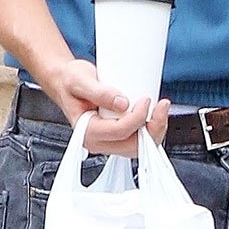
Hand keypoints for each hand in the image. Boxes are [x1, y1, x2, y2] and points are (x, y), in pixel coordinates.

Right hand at [39, 58, 169, 156]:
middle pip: (133, 146)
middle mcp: (98, 141)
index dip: (137, 117)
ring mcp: (108, 140)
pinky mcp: (117, 135)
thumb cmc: (70, 81)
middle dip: (153, 128)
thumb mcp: (81, 80)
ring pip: (138, 147)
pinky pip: (138, 140)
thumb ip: (100, 92)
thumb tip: (122, 103)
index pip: (119, 132)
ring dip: (155, 130)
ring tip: (161, 108)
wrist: (66, 81)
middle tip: (161, 105)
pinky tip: (155, 114)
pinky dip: (151, 129)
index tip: (145, 99)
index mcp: (87, 131)